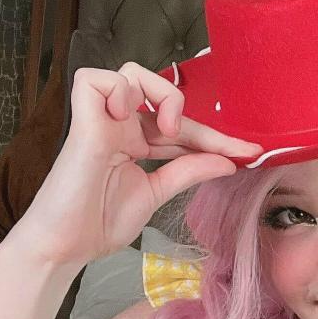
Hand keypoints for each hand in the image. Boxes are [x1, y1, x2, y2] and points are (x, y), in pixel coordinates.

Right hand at [15, 62, 260, 267]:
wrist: (68, 246)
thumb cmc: (100, 222)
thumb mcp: (156, 193)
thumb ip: (187, 172)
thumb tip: (227, 162)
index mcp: (134, 142)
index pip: (182, 129)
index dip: (216, 137)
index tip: (250, 152)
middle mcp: (118, 126)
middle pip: (161, 93)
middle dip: (196, 115)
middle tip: (214, 146)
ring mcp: (100, 122)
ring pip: (130, 72)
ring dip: (158, 92)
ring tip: (166, 129)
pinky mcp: (83, 124)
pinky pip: (93, 78)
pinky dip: (118, 89)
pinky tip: (128, 117)